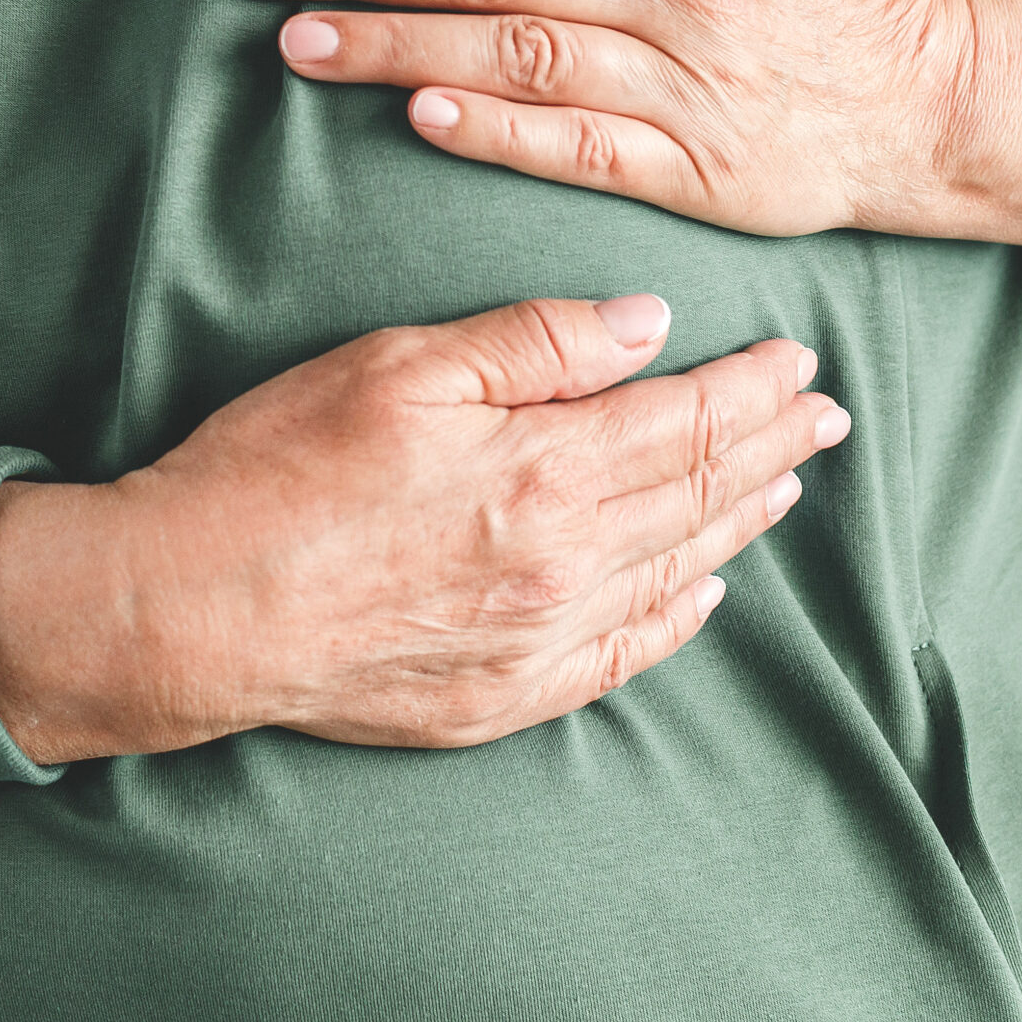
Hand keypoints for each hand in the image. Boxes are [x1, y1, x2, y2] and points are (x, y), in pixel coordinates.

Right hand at [0, 295, 848, 762]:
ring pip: (678, 571)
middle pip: (701, 494)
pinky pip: (624, 655)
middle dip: (773, 447)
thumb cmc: (280, 471)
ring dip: (742, 521)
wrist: (193, 609)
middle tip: (827, 416)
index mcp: (549, 470)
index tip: (797, 358)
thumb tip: (650, 326)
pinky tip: (703, 591)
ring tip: (787, 484)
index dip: (754, 386)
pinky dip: (677, 617)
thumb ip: (536, 342)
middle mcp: (567, 563)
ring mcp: (539, 640)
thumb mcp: (404, 366)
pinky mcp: (503, 695)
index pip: (691, 420)